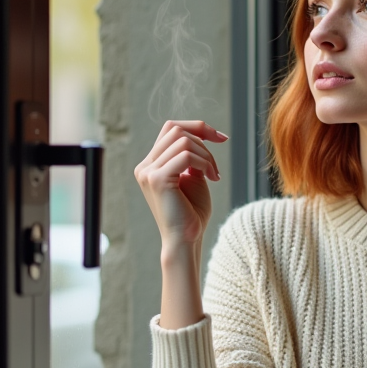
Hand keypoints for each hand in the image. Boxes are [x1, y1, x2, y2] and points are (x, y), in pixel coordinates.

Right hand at [134, 120, 227, 250]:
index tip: (221, 138)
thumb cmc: (192, 213)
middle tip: (216, 165)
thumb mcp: (194, 177)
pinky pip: (186, 156)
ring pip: (183, 141)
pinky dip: (205, 163)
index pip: (171, 129)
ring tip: (214, 175)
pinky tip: (212, 178)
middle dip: (204, 139)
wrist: (186, 240)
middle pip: (175, 129)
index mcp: (151, 164)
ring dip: (206, 155)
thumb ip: (192, 157)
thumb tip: (201, 135)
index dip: (198, 127)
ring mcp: (148, 172)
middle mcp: (145, 166)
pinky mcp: (157, 179)